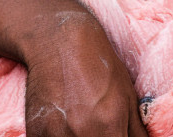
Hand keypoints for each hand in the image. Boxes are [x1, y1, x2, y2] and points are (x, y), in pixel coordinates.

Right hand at [23, 13, 147, 136]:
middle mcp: (82, 134)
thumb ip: (137, 132)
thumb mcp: (128, 97)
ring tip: (80, 122)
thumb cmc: (101, 68)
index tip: (115, 135)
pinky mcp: (36, 133)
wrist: (61, 44)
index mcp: (110, 127)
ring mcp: (56, 135)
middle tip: (97, 125)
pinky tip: (63, 123)